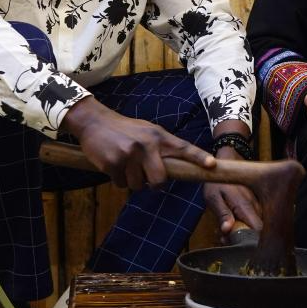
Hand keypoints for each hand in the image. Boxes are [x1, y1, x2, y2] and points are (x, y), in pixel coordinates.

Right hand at [60, 96, 214, 189]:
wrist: (95, 122)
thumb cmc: (125, 130)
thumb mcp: (146, 132)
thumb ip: (160, 147)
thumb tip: (172, 171)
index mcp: (158, 136)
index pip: (182, 147)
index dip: (198, 157)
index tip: (211, 165)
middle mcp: (146, 144)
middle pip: (160, 180)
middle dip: (155, 185)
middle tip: (149, 181)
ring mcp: (129, 154)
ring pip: (139, 185)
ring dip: (133, 181)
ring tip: (126, 166)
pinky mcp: (113, 163)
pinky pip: (122, 185)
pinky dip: (118, 180)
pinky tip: (114, 166)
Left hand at [203, 146, 262, 238]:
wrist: (228, 164)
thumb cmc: (218, 181)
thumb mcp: (213, 197)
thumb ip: (222, 213)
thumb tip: (227, 230)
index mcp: (245, 206)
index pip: (257, 230)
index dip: (247, 241)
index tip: (231, 242)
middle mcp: (255, 207)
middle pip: (256, 232)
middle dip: (241, 239)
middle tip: (223, 237)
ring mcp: (257, 205)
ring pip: (255, 227)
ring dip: (240, 232)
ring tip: (223, 230)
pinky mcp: (256, 205)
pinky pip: (253, 220)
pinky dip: (242, 225)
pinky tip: (229, 224)